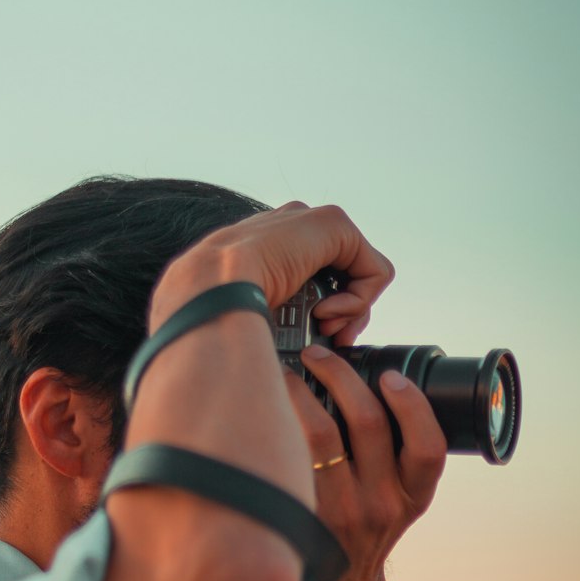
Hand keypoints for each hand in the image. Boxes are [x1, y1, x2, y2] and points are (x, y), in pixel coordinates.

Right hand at [154, 201, 394, 346]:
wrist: (207, 296)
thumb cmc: (211, 320)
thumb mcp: (239, 322)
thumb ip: (262, 321)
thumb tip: (279, 357)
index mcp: (259, 251)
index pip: (309, 277)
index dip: (322, 312)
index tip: (313, 344)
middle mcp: (283, 230)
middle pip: (339, 275)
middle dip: (344, 312)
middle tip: (328, 338)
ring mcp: (306, 223)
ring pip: (359, 274)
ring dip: (349, 311)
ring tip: (322, 326)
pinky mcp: (331, 224)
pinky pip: (372, 269)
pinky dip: (358, 301)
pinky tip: (325, 312)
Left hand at [286, 344, 447, 580]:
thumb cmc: (364, 531)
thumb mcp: (398, 503)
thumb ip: (396, 458)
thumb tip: (369, 386)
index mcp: (412, 496)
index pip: (428, 447)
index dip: (412, 405)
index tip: (391, 376)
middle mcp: (381, 505)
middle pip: (368, 424)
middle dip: (342, 376)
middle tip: (321, 355)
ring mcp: (340, 512)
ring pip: (321, 435)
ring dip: (304, 391)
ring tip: (289, 371)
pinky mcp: (303, 517)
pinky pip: (288, 459)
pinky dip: (279, 424)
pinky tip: (267, 406)